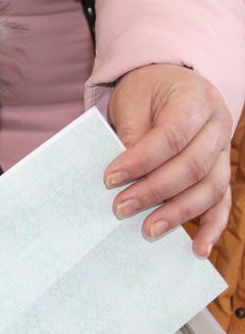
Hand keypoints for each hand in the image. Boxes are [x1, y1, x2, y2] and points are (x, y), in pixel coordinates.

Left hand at [104, 64, 232, 257]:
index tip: (110, 178)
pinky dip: (212, 227)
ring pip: (211, 188)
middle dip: (154, 191)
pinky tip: (198, 250)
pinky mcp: (222, 170)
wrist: (169, 82)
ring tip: (148, 231)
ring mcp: (225, 150)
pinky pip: (223, 201)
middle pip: (193, 166)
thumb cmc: (146, 91)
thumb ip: (132, 134)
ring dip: (179, 212)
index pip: (170, 136)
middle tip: (120, 208)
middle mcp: (218, 125)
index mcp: (196, 99)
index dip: (141, 160)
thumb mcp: (132, 100)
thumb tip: (123, 176)